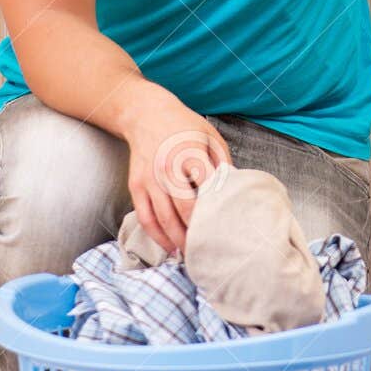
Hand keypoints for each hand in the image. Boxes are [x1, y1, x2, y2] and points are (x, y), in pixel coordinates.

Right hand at [119, 82, 230, 255]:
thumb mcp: (211, 136)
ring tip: (193, 256)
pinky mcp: (136, 186)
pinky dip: (157, 236)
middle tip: (213, 251)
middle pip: (185, 211)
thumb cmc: (184, 126)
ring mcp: (150, 179)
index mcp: (191, 155)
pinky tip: (170, 247)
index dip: (219, 214)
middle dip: (199, 235)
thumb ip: (223, 163)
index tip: (229, 231)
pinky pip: (145, 217)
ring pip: (164, 219)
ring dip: (179, 241)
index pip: (208, 191)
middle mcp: (168, 169)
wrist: (146, 114)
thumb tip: (234, 192)